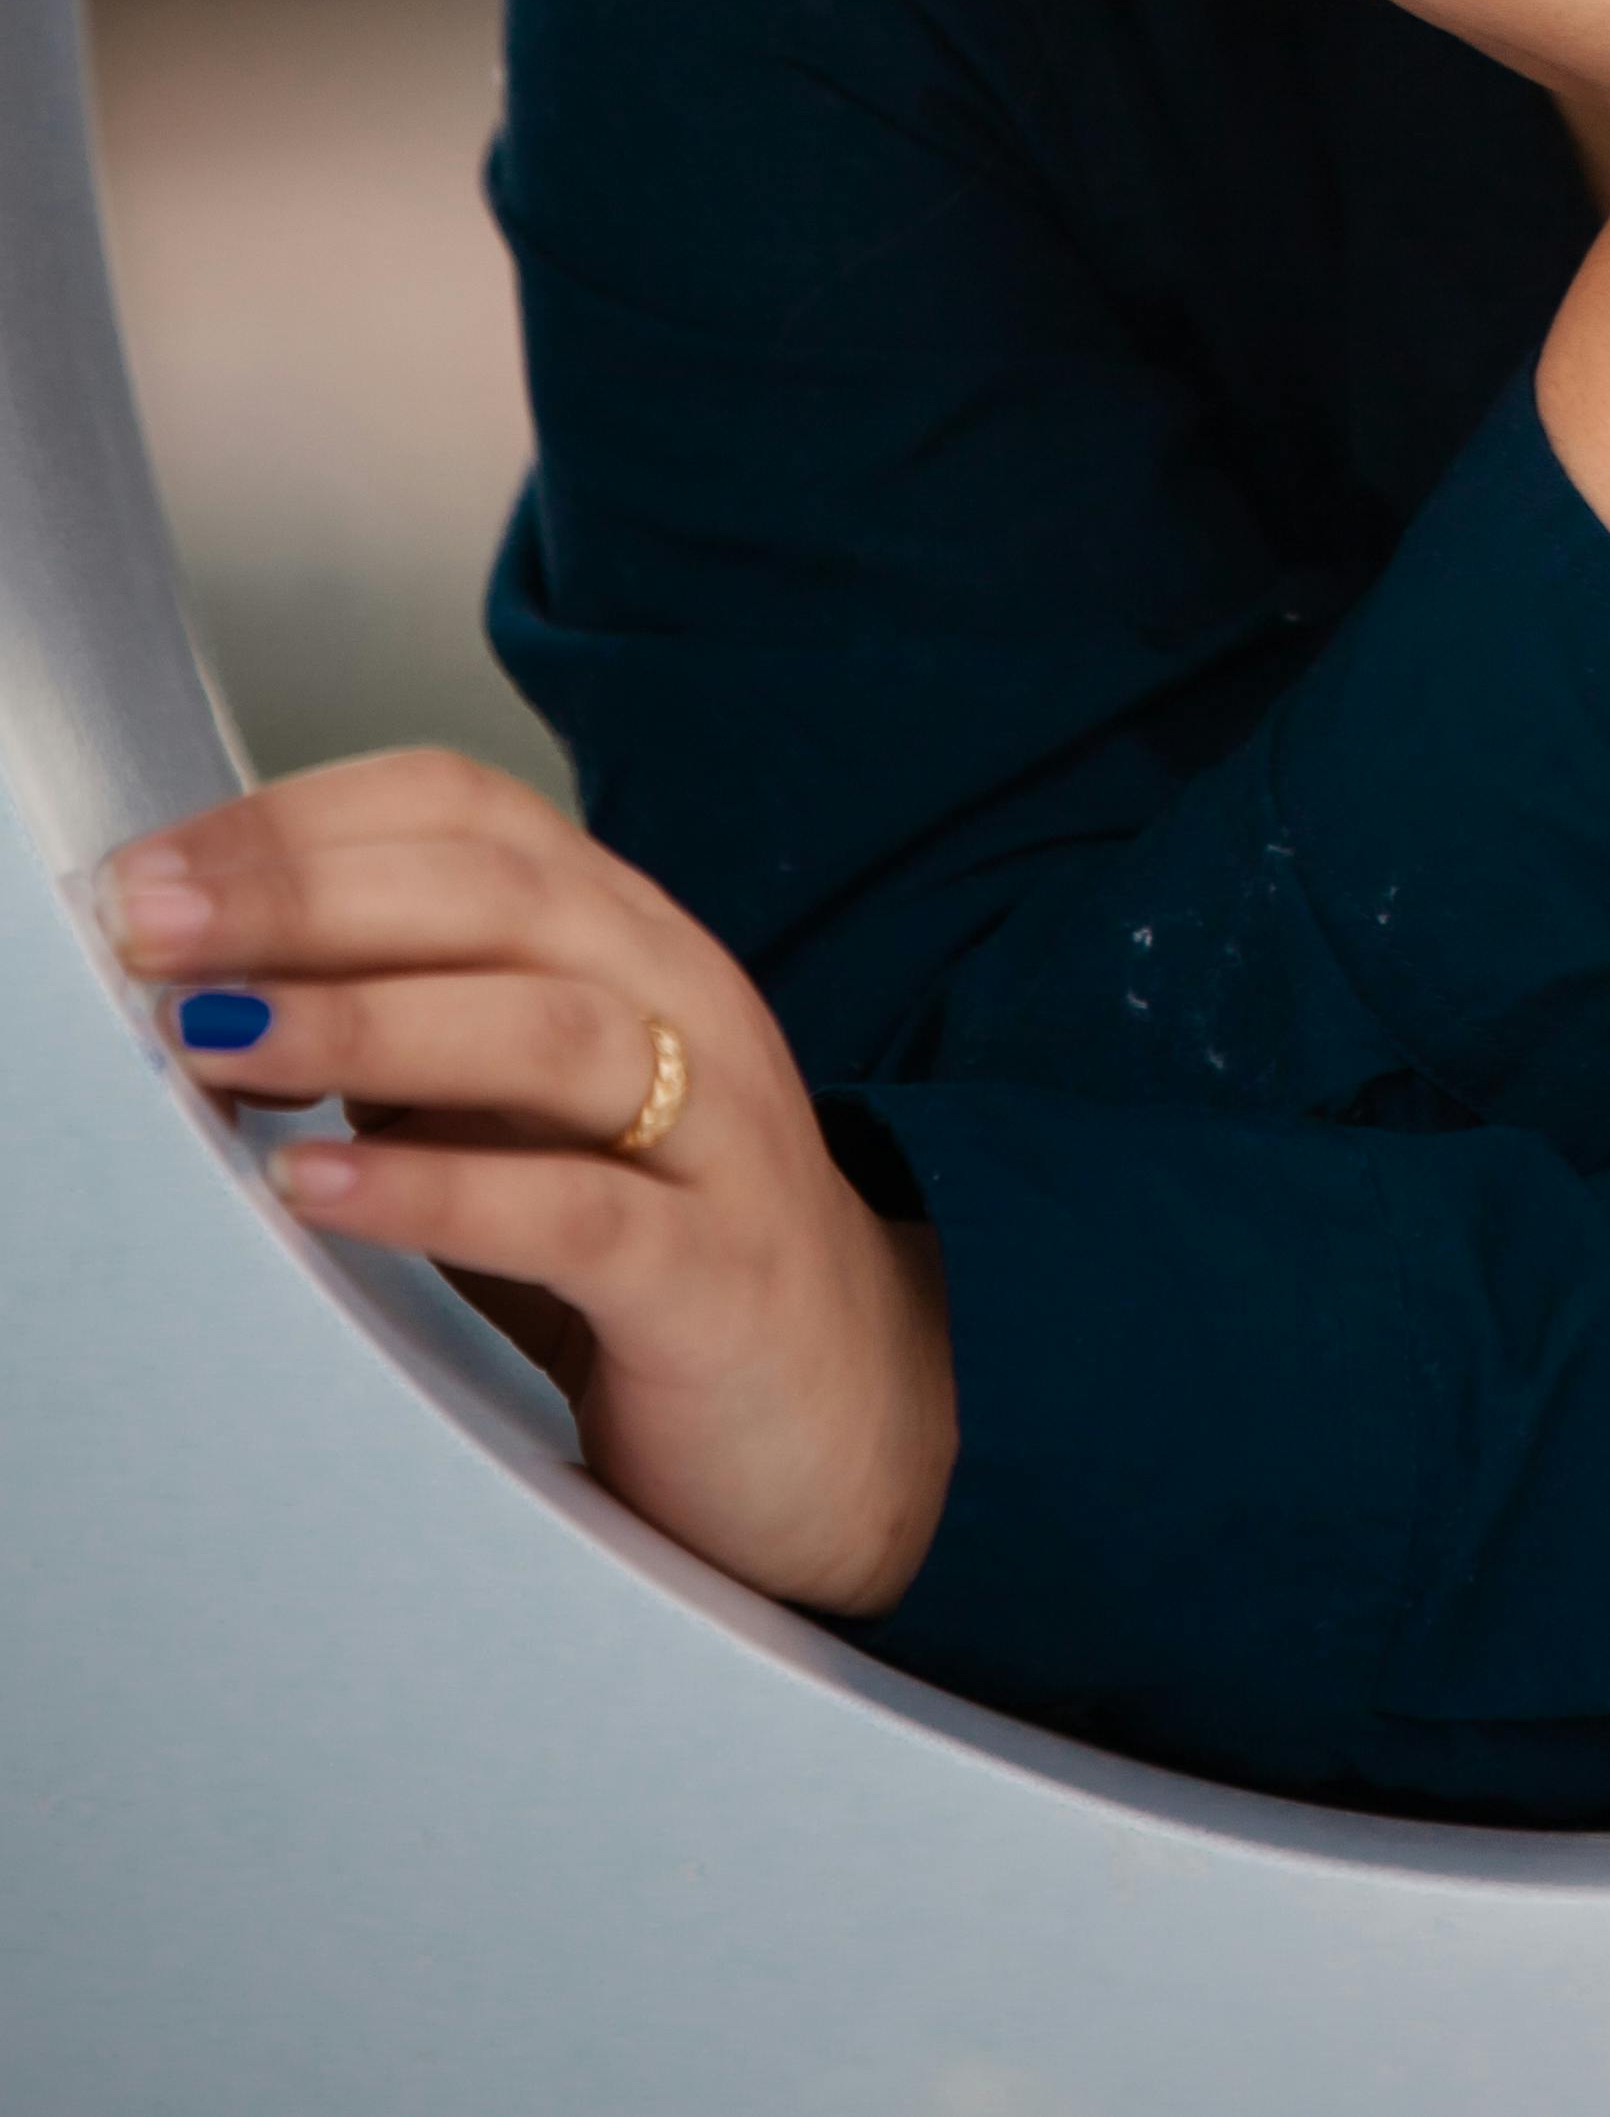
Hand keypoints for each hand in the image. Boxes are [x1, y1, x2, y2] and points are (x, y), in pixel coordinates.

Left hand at [103, 751, 954, 1618]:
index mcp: (627, 936)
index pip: (469, 813)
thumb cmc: (647, 1244)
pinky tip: (319, 1185)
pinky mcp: (717, 1272)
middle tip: (153, 930)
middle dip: (306, 897)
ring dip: (364, 1020)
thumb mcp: (515, 1110)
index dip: (307, 820)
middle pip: (499, 893)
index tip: (155, 868)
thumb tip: (208, 989)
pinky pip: (578, 1213)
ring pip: (547, 1029)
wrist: (843, 1409)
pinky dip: (437, 1189)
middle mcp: (683, 999)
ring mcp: (717, 1131)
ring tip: (217, 1039)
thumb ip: (402, 1038)